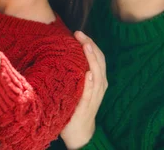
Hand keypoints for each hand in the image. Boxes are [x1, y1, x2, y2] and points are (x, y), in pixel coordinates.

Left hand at [60, 31, 107, 149]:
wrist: (79, 130)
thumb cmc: (76, 103)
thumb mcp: (77, 84)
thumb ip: (75, 70)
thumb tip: (63, 51)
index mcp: (98, 78)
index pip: (97, 56)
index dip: (90, 43)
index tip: (78, 32)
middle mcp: (99, 85)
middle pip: (99, 61)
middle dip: (90, 46)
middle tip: (80, 34)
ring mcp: (95, 96)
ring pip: (97, 74)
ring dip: (92, 60)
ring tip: (86, 46)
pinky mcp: (87, 107)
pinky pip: (91, 94)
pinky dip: (91, 84)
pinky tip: (88, 74)